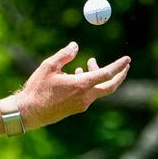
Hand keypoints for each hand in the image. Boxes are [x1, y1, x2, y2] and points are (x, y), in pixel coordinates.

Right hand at [14, 42, 129, 129]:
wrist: (29, 112)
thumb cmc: (38, 88)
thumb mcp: (49, 66)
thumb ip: (64, 55)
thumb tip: (76, 46)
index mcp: (81, 85)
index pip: (106, 74)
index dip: (118, 66)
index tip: (127, 59)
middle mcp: (85, 97)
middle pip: (110, 87)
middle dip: (120, 75)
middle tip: (125, 65)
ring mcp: (82, 104)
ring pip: (98, 89)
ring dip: (98, 75)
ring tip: (89, 62)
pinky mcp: (76, 108)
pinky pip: (89, 94)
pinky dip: (89, 83)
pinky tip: (77, 74)